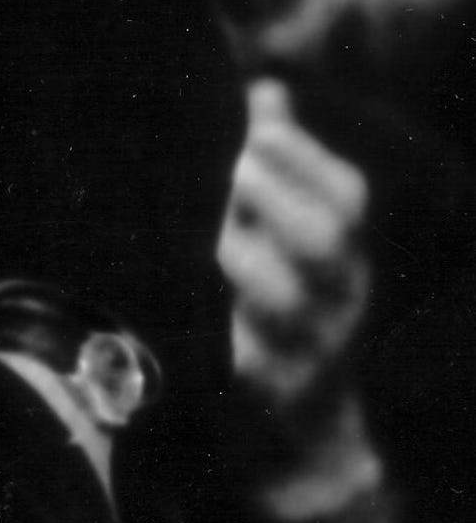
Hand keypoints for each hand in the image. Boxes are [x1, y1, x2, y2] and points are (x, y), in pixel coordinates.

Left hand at [221, 78, 374, 424]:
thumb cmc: (289, 309)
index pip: (346, 195)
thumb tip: (265, 90)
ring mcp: (308, 351)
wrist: (306, 433)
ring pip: (285, 298)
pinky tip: (175, 297)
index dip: (296, 156)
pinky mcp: (266, 394)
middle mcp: (340, 300)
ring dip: (235, 255)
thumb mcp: (300, 245)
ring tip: (194, 235)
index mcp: (347, 257)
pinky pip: (246, 358)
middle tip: (218, 174)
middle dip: (267, 194)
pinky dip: (213, 324)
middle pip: (323, 239)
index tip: (248, 131)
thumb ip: (282, 167)